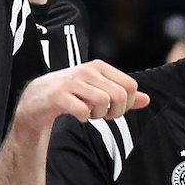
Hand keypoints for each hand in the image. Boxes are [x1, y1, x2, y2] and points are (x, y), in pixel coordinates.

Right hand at [15, 60, 147, 131]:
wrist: (37, 98)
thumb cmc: (73, 95)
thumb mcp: (99, 91)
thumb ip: (123, 95)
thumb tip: (147, 99)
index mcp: (100, 67)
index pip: (130, 86)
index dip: (127, 104)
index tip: (114, 109)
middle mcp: (87, 70)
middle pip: (119, 96)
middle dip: (114, 112)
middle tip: (101, 115)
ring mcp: (72, 81)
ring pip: (103, 102)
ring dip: (98, 115)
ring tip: (88, 113)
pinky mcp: (58, 95)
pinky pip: (82, 110)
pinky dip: (83, 117)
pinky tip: (77, 115)